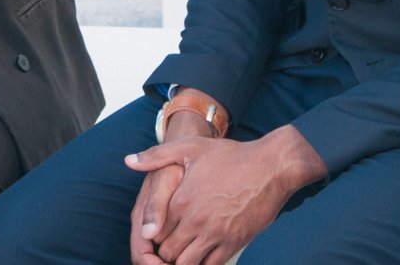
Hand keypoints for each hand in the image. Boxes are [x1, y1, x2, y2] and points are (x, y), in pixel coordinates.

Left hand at [124, 125, 325, 264]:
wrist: (270, 167)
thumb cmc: (230, 156)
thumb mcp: (189, 148)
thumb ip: (155, 155)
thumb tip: (129, 161)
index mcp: (181, 200)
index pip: (155, 231)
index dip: (153, 233)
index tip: (158, 229)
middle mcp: (196, 221)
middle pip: (168, 252)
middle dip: (165, 250)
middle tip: (170, 242)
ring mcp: (216, 234)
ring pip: (187, 263)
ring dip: (182, 260)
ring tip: (185, 249)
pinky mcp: (234, 243)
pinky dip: (203, 264)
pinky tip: (203, 254)